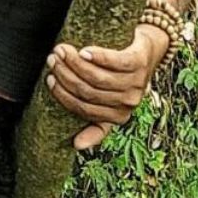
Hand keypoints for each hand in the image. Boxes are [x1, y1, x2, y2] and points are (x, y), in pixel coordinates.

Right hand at [45, 25, 165, 150]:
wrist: (148, 52)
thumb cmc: (122, 78)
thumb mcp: (110, 104)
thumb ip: (95, 123)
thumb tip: (76, 146)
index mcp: (118, 116)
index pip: (83, 109)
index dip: (63, 94)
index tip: (49, 79)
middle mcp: (128, 102)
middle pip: (87, 91)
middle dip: (65, 74)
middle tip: (52, 59)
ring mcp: (135, 83)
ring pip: (97, 77)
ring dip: (75, 63)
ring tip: (62, 51)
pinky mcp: (139, 62)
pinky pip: (115, 61)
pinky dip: (97, 56)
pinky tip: (83, 51)